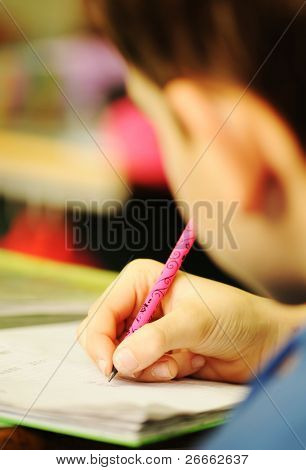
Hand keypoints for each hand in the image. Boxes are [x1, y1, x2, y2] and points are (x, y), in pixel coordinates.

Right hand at [77, 259, 299, 382]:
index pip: (102, 312)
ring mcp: (145, 329)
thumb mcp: (195, 322)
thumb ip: (156, 340)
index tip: (112, 367)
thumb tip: (120, 360)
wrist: (260, 341)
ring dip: (150, 368)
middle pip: (103, 337)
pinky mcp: (155, 351)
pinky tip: (188, 363)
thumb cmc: (233, 317)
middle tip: (159, 366)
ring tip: (181, 362)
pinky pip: (139, 371)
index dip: (100, 341)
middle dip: (129, 357)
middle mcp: (137, 302)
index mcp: (140, 280)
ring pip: (121, 358)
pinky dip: (161, 373)